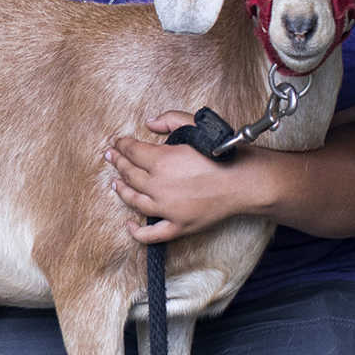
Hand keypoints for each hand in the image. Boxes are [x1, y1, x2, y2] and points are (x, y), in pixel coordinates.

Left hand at [107, 110, 256, 243]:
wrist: (244, 182)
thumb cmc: (222, 154)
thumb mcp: (196, 126)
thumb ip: (170, 120)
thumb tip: (149, 123)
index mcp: (162, 160)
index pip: (132, 151)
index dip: (122, 145)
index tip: (117, 142)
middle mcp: (159, 186)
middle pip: (130, 174)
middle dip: (117, 163)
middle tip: (110, 157)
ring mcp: (168, 209)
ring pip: (135, 201)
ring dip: (122, 190)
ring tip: (115, 182)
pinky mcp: (178, 226)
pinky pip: (151, 234)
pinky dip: (137, 231)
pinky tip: (129, 224)